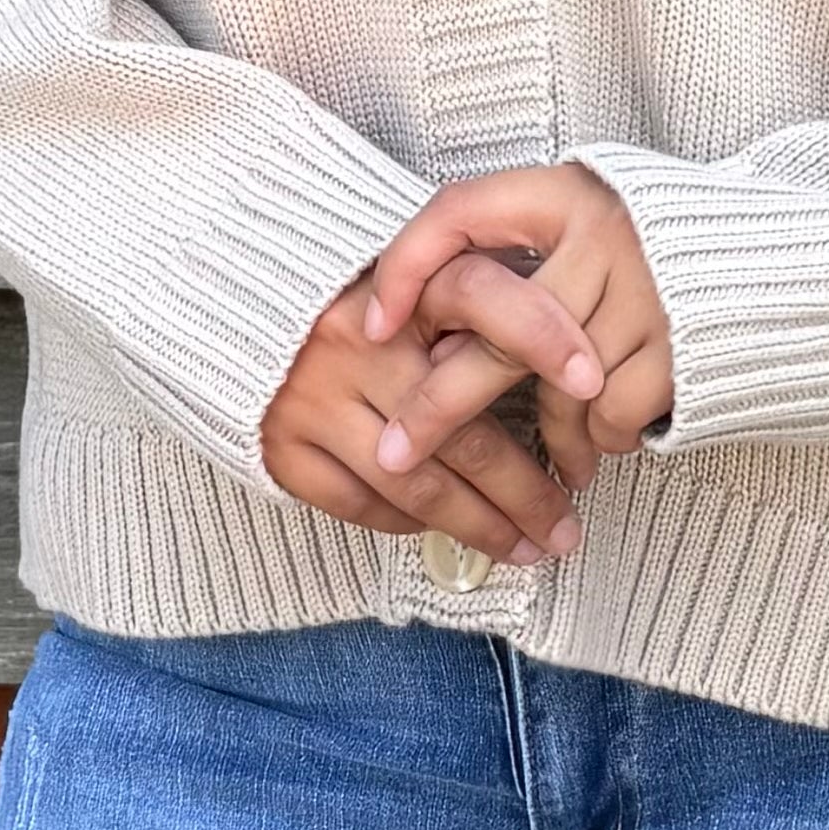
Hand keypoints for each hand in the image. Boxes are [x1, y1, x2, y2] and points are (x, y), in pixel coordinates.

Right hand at [257, 247, 605, 566]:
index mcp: (400, 288)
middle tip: (568, 526)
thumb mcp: (417, 281)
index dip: (544, 334)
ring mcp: (314, 398)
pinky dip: (411, 523)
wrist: (234, 309)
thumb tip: (567, 369)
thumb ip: (475, 312)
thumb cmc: (355, 301)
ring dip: (482, 526)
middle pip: (463, 428)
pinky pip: (364, 505)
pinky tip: (446, 529)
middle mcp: (355, 341)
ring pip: (418, 483)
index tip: (593, 380)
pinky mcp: (283, 446)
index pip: (483, 296)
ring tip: (528, 548)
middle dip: (527, 491)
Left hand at [360, 166, 674, 490]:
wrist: (774, 268)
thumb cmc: (657, 254)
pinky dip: (602, 438)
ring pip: (558, 389)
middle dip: (440, 405)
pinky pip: (611, 412)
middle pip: (500, 332)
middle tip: (397, 454)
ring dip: (550, 437)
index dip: (405, 265)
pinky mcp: (684, 344)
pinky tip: (605, 442)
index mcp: (566, 194)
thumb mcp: (586, 227)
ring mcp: (648, 290)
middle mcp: (605, 235)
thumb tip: (420, 337)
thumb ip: (519, 261)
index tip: (369, 325)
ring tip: (554, 464)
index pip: (460, 211)